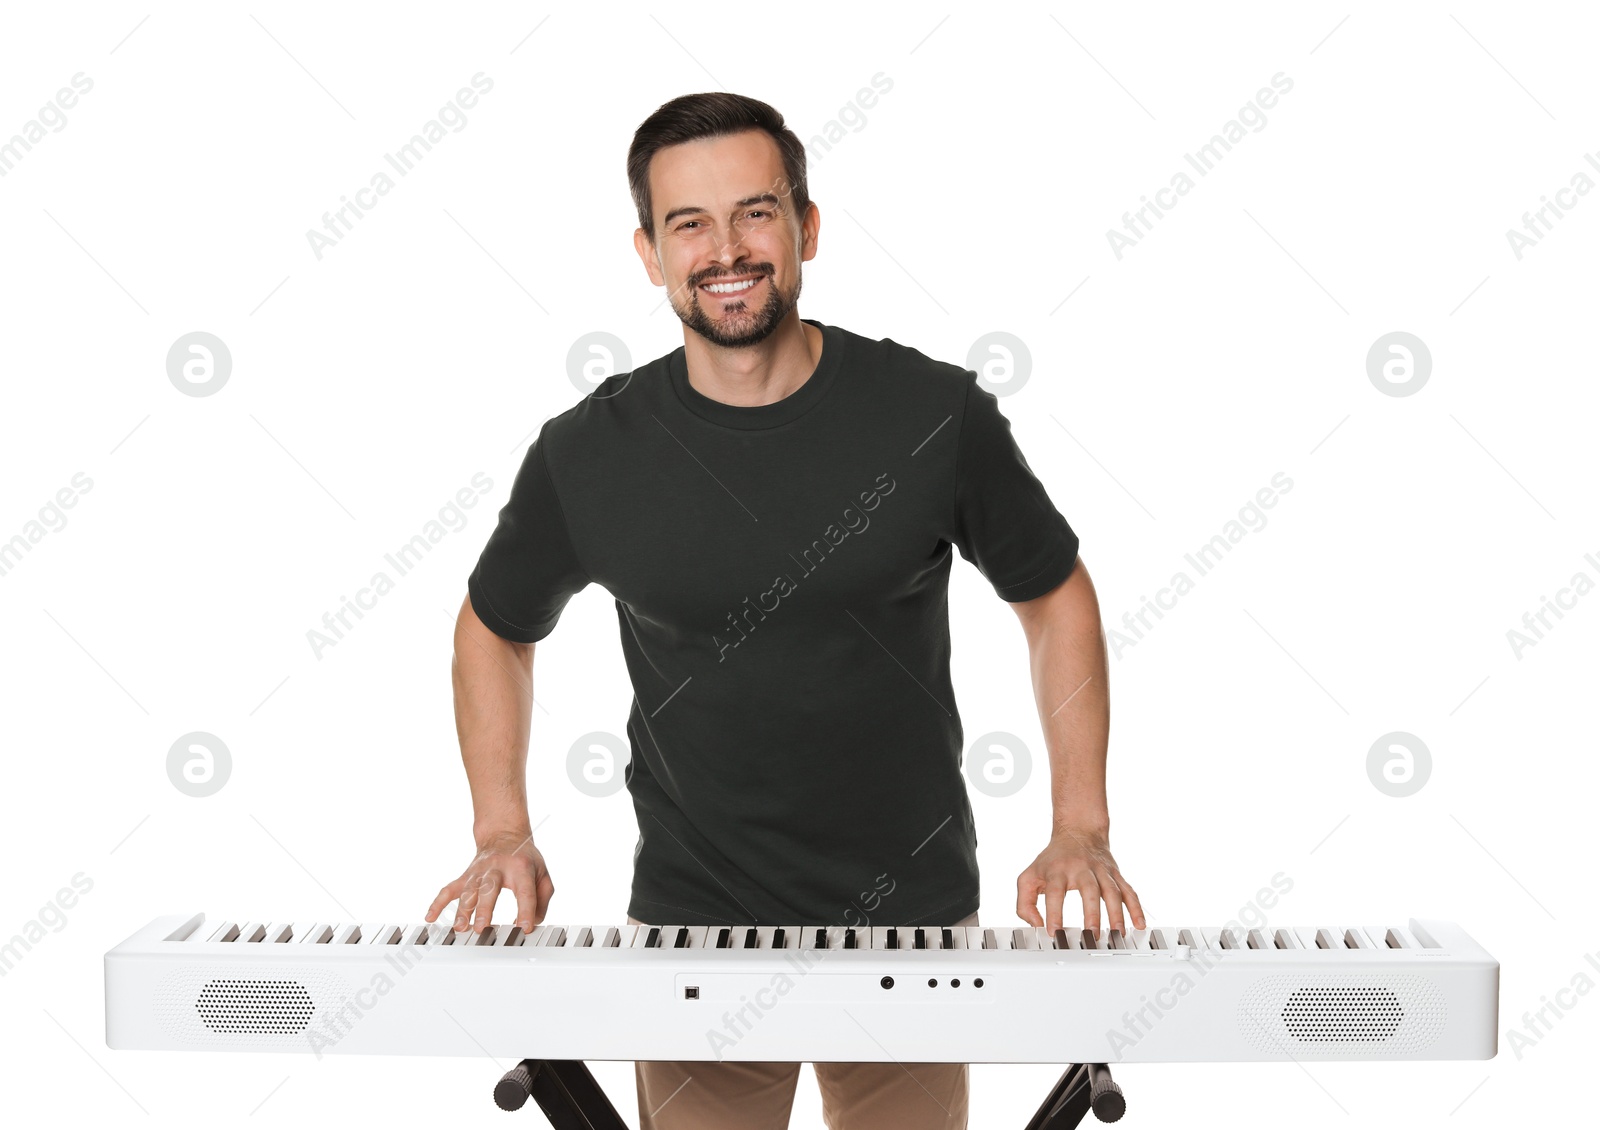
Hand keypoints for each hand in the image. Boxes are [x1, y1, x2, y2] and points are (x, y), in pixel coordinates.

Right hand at [425, 829, 553, 933]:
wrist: (504, 835)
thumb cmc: (524, 859)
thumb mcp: (543, 875)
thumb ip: (541, 901)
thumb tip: (531, 924)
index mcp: (520, 867)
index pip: (524, 891)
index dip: (525, 910)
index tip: (524, 928)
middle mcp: (497, 868)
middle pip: (489, 889)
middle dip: (484, 909)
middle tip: (482, 928)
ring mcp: (478, 872)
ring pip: (468, 890)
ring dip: (463, 909)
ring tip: (460, 927)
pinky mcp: (465, 877)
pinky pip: (448, 889)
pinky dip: (437, 903)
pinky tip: (430, 917)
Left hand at [1016, 826, 1144, 934]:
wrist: (1077, 832)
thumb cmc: (1052, 860)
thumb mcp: (1029, 877)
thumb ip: (1024, 904)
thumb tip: (1036, 925)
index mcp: (1057, 871)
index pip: (1055, 892)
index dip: (1054, 912)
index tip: (1054, 931)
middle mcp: (1081, 869)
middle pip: (1089, 890)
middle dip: (1092, 913)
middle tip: (1091, 934)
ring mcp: (1101, 871)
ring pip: (1112, 891)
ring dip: (1116, 913)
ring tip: (1117, 933)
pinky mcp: (1115, 875)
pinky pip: (1128, 891)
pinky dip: (1136, 907)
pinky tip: (1139, 923)